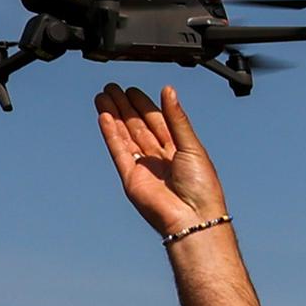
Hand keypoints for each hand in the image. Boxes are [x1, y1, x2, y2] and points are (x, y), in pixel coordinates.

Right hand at [94, 84, 227, 236]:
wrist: (193, 218)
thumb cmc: (202, 187)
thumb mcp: (191, 145)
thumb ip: (176, 118)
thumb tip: (168, 90)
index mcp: (179, 151)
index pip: (157, 122)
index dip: (143, 105)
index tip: (131, 89)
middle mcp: (161, 160)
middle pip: (138, 127)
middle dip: (125, 107)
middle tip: (112, 88)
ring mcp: (145, 169)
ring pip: (125, 136)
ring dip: (114, 116)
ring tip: (103, 96)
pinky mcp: (131, 179)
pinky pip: (118, 152)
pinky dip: (111, 134)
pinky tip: (104, 116)